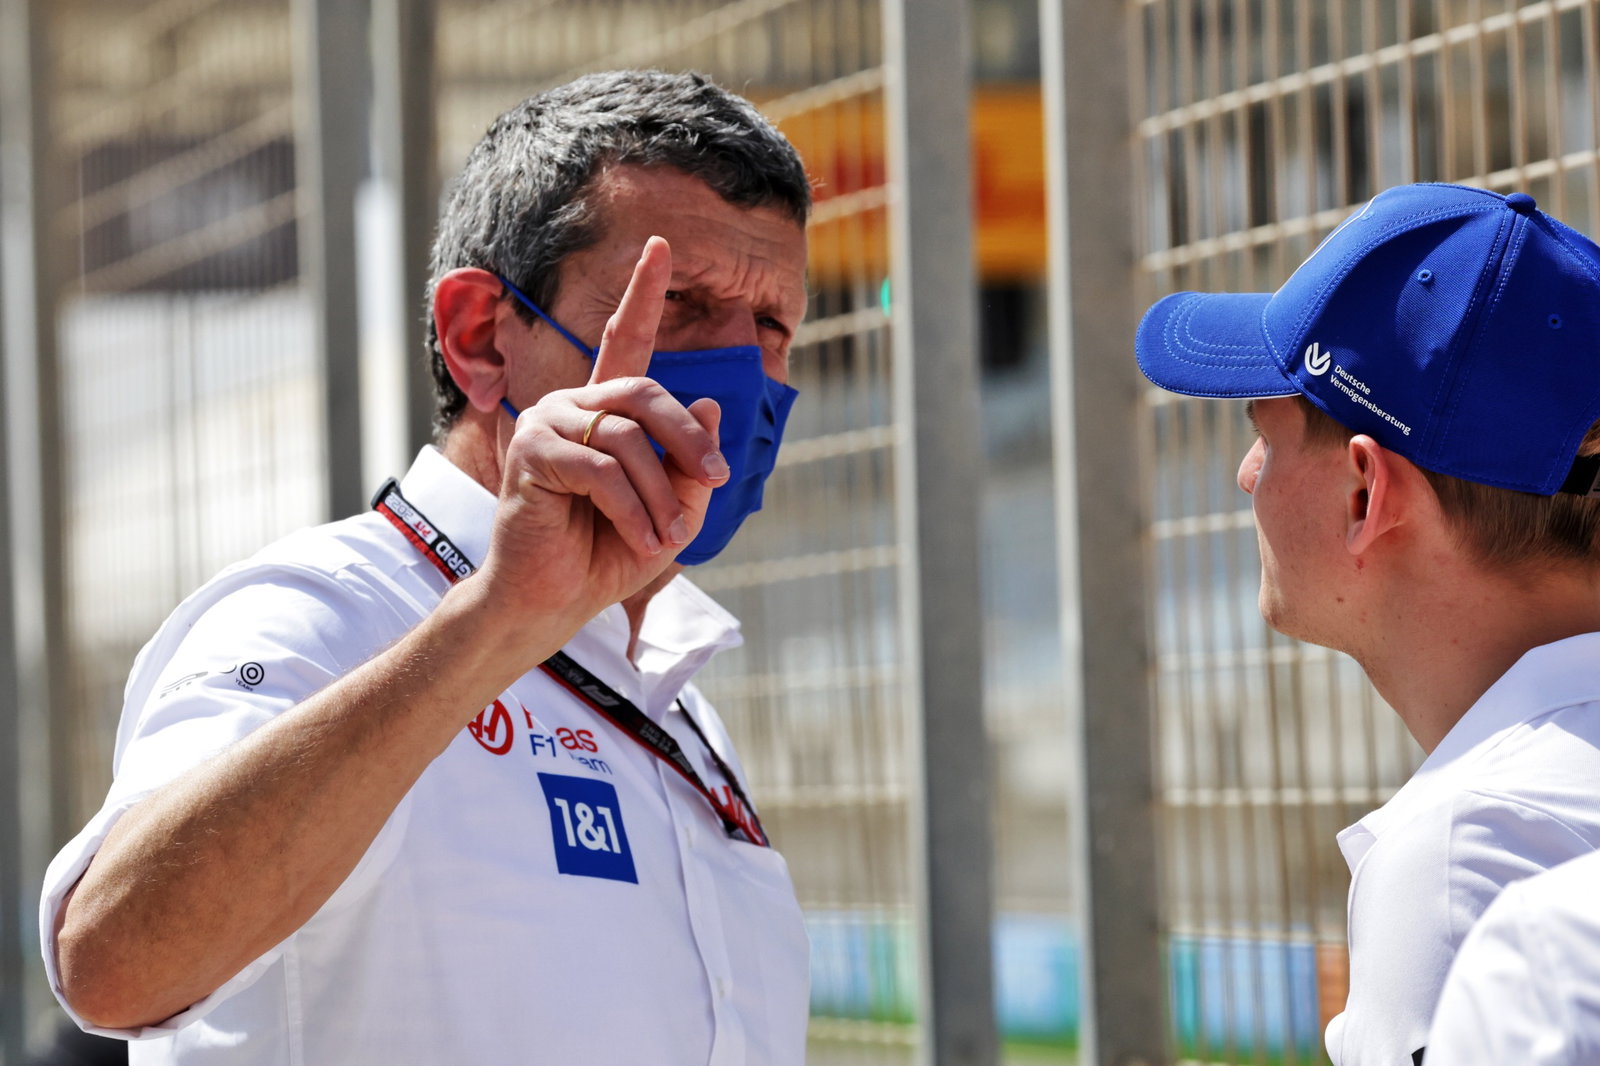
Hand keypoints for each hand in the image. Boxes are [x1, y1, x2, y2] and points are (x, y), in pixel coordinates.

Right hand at [478, 236, 727, 626]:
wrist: (553, 602)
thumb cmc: (608, 554)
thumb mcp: (673, 511)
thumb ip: (692, 464)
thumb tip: (707, 401)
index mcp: (606, 411)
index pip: (624, 341)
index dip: (642, 294)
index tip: (662, 246)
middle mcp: (573, 405)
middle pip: (647, 393)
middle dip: (690, 438)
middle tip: (717, 480)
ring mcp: (548, 423)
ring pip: (629, 438)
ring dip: (660, 494)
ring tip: (665, 536)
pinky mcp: (532, 453)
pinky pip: (602, 469)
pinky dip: (633, 510)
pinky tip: (643, 541)